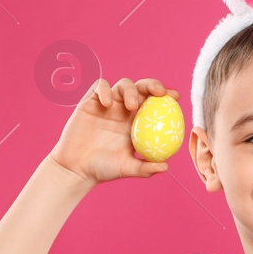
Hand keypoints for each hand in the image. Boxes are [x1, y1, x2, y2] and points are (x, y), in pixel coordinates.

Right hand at [49, 76, 174, 184]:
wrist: (76, 167)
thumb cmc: (102, 169)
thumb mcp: (126, 168)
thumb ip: (145, 168)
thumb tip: (165, 166)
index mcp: (137, 122)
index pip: (155, 103)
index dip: (166, 97)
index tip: (176, 97)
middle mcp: (124, 110)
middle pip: (142, 88)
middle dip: (153, 85)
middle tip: (160, 93)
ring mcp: (108, 104)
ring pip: (123, 84)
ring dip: (131, 90)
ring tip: (132, 105)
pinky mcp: (90, 101)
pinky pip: (99, 87)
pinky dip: (105, 90)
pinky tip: (107, 104)